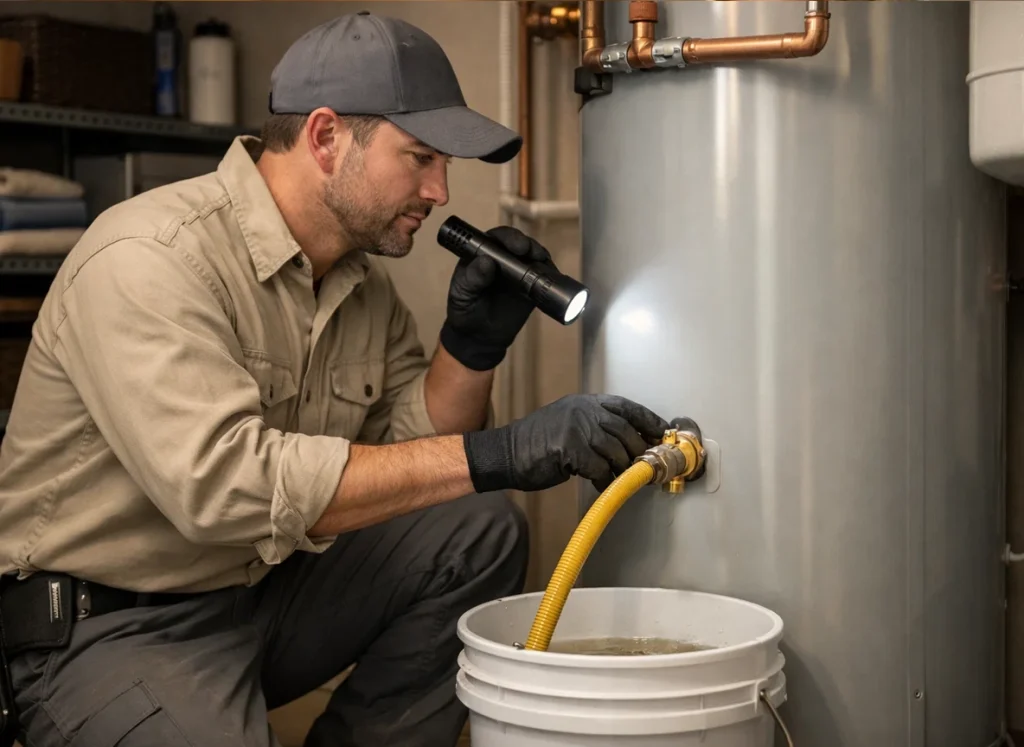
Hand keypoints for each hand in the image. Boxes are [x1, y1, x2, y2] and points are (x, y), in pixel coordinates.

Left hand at [439, 226, 556, 370]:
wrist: (479, 337)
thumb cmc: (466, 311)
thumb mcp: (462, 295)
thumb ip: (472, 278)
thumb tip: (486, 261)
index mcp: (482, 255)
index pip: (496, 238)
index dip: (507, 238)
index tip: (516, 246)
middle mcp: (503, 259)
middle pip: (518, 243)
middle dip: (528, 245)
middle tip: (532, 253)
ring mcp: (519, 271)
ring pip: (533, 256)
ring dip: (541, 257)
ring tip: (544, 265)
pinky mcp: (532, 287)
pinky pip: (544, 276)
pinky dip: (550, 274)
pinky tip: (552, 277)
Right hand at [462, 394, 669, 492]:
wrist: (506, 453)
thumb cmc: (537, 444)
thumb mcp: (569, 425)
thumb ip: (596, 429)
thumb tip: (629, 447)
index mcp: (585, 403)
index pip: (626, 407)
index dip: (648, 420)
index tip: (663, 433)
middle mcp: (583, 410)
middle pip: (626, 430)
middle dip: (640, 451)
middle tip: (647, 467)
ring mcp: (577, 427)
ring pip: (616, 451)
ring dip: (622, 469)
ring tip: (623, 479)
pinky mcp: (570, 447)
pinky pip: (600, 468)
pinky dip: (604, 480)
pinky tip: (601, 484)